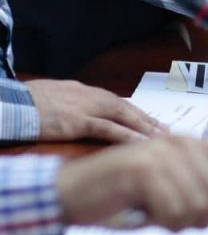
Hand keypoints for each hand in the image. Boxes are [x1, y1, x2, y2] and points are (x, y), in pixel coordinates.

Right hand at [26, 79, 165, 142]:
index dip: (134, 112)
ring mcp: (83, 107)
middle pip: (125, 107)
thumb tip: (77, 118)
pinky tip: (141, 144)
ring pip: (123, 116)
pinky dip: (127, 136)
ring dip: (144, 127)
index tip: (149, 120)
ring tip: (161, 138)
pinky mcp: (77, 121)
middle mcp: (87, 95)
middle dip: (146, 119)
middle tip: (165, 130)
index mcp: (81, 91)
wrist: (7, 103)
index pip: (114, 101)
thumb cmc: (22, 104)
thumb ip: (68, 107)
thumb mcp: (50, 100)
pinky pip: (109, 129)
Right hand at [56, 136, 207, 230]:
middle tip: (170, 218)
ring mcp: (163, 155)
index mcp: (192, 148)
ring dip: (176, 223)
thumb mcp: (174, 202)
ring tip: (153, 214)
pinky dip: (159, 222)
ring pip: (199, 207)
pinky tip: (141, 213)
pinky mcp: (144, 170)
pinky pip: (173, 211)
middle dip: (199, 218)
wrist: (71, 194)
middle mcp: (181, 145)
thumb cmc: (123, 198)